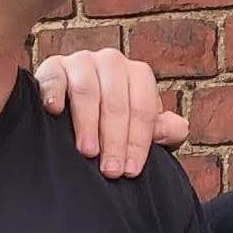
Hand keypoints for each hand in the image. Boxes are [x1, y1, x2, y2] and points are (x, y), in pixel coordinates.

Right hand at [33, 48, 186, 178]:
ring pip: (87, 90)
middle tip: (111, 170)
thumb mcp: (139, 130)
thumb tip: (179, 128)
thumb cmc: (112, 124)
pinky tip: (54, 111)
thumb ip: (161, 131)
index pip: (143, 108)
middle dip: (115, 140)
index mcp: (137, 74)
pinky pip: (54, 76)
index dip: (139, 141)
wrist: (71, 112)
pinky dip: (54, 92)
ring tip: (87, 152)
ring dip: (88, 123)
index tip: (131, 170)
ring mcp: (81, 61)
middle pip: (116, 102)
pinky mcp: (52, 67)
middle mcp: (111, 62)